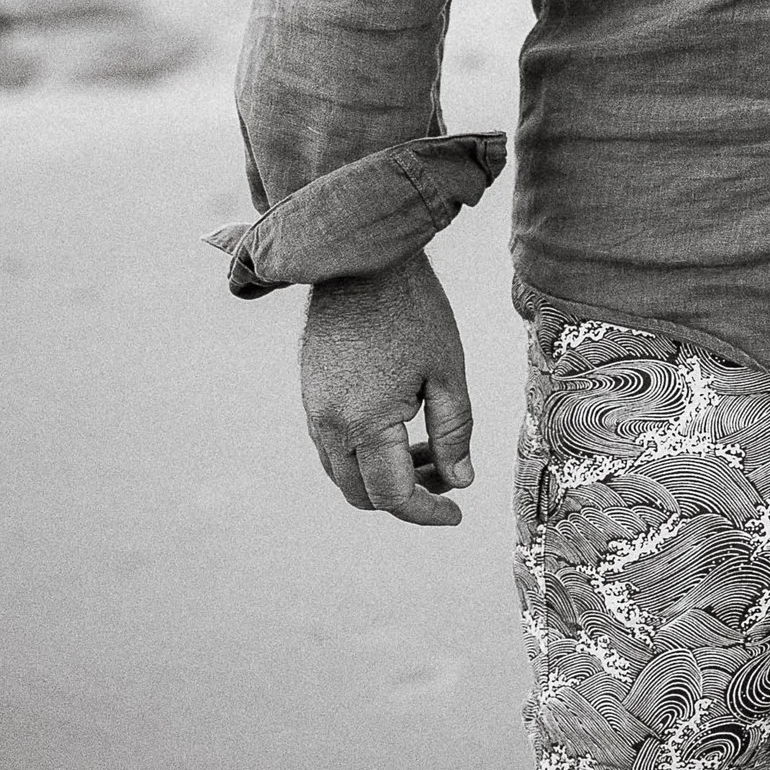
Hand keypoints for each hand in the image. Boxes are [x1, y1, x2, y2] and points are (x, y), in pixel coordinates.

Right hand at [299, 250, 475, 526]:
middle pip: (362, 494)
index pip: (393, 495)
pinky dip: (366, 452)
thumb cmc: (412, 310)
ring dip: (384, 475)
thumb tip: (460, 482)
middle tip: (448, 476)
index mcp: (363, 424)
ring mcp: (313, 409)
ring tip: (431, 448)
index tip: (456, 513)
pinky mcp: (309, 392)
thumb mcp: (447, 372)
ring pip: (344, 472)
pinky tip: (402, 428)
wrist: (360, 257)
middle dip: (407, 497)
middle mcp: (328, 425)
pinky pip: (333, 444)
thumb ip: (454, 433)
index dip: (427, 512)